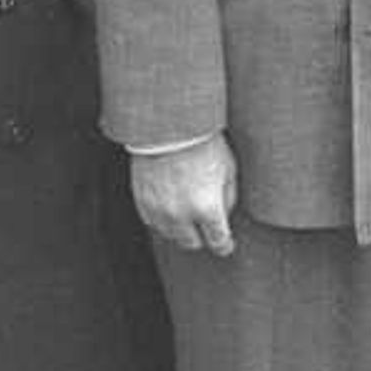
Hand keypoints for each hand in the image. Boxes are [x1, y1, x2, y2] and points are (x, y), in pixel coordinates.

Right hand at [130, 133, 237, 256]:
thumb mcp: (228, 169)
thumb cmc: (202, 143)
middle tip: (205, 223)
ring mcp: (158, 209)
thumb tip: (223, 216)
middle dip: (201, 235)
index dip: (225, 245)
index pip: (218, 242)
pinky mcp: (142, 200)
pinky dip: (162, 218)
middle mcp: (180, 215)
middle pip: (192, 243)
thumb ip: (227, 199)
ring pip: (170, 235)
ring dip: (180, 228)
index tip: (226, 244)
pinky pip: (152, 222)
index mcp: (207, 208)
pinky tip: (169, 205)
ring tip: (186, 210)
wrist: (168, 124)